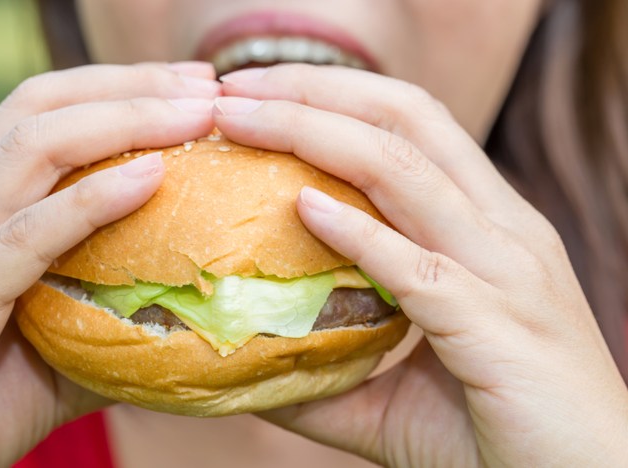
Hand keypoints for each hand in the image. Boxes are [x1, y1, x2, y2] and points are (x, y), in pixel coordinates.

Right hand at [0, 63, 217, 466]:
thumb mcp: (52, 340)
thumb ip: (107, 305)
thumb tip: (194, 296)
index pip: (39, 113)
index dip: (117, 89)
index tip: (192, 87)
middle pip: (39, 108)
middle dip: (131, 87)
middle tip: (207, 84)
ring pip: (31, 149)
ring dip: (124, 121)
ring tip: (196, 115)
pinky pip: (24, 236)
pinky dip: (91, 201)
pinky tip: (150, 178)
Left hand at [215, 64, 627, 466]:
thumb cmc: (494, 432)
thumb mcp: (397, 388)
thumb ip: (327, 364)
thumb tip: (246, 358)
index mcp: (485, 226)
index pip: (406, 126)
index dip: (329, 96)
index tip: (250, 95)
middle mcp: (501, 229)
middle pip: (403, 119)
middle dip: (312, 90)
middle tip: (231, 88)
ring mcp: (505, 270)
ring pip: (405, 170)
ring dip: (314, 134)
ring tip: (240, 119)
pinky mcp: (497, 325)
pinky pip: (418, 266)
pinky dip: (358, 232)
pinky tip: (303, 207)